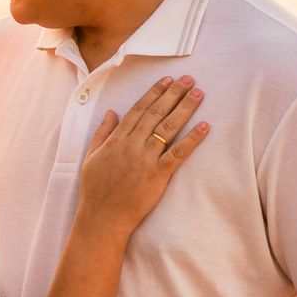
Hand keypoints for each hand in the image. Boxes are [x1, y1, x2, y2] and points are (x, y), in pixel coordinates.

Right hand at [79, 75, 207, 237]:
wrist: (102, 217)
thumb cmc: (95, 190)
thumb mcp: (91, 157)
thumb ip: (102, 133)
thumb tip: (111, 112)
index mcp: (116, 139)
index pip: (138, 109)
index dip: (154, 93)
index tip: (166, 80)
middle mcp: (132, 145)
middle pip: (156, 113)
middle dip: (173, 93)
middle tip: (188, 79)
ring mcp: (145, 159)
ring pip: (168, 128)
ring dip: (185, 108)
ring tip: (198, 93)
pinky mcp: (158, 174)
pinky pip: (178, 153)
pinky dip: (192, 139)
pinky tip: (205, 126)